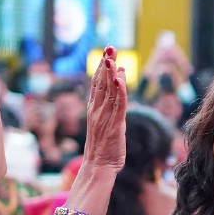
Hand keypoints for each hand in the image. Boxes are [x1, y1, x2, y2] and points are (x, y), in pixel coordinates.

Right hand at [79, 46, 128, 174]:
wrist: (98, 166)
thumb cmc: (103, 148)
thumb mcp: (105, 124)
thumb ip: (110, 109)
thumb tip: (116, 94)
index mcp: (94, 110)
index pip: (97, 84)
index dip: (101, 68)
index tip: (106, 54)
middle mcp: (97, 110)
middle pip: (101, 83)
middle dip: (106, 64)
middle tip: (110, 48)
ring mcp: (105, 117)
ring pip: (108, 90)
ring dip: (111, 72)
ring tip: (112, 57)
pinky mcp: (115, 125)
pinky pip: (118, 104)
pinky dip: (119, 90)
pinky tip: (118, 78)